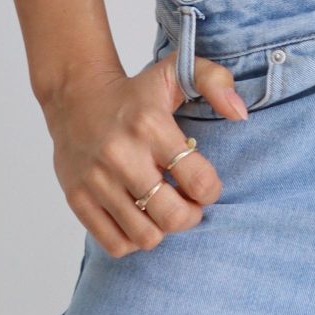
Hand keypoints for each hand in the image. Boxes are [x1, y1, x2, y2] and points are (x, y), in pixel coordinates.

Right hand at [46, 51, 248, 255]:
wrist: (74, 94)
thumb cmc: (135, 91)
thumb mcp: (176, 71)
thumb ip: (216, 81)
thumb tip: (240, 114)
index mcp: (151, 125)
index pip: (199, 181)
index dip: (210, 190)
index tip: (204, 183)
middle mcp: (121, 155)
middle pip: (172, 216)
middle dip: (190, 217)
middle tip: (187, 203)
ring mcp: (96, 180)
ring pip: (145, 236)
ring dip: (161, 229)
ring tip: (160, 209)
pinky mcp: (77, 198)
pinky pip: (115, 244)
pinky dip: (132, 239)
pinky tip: (136, 217)